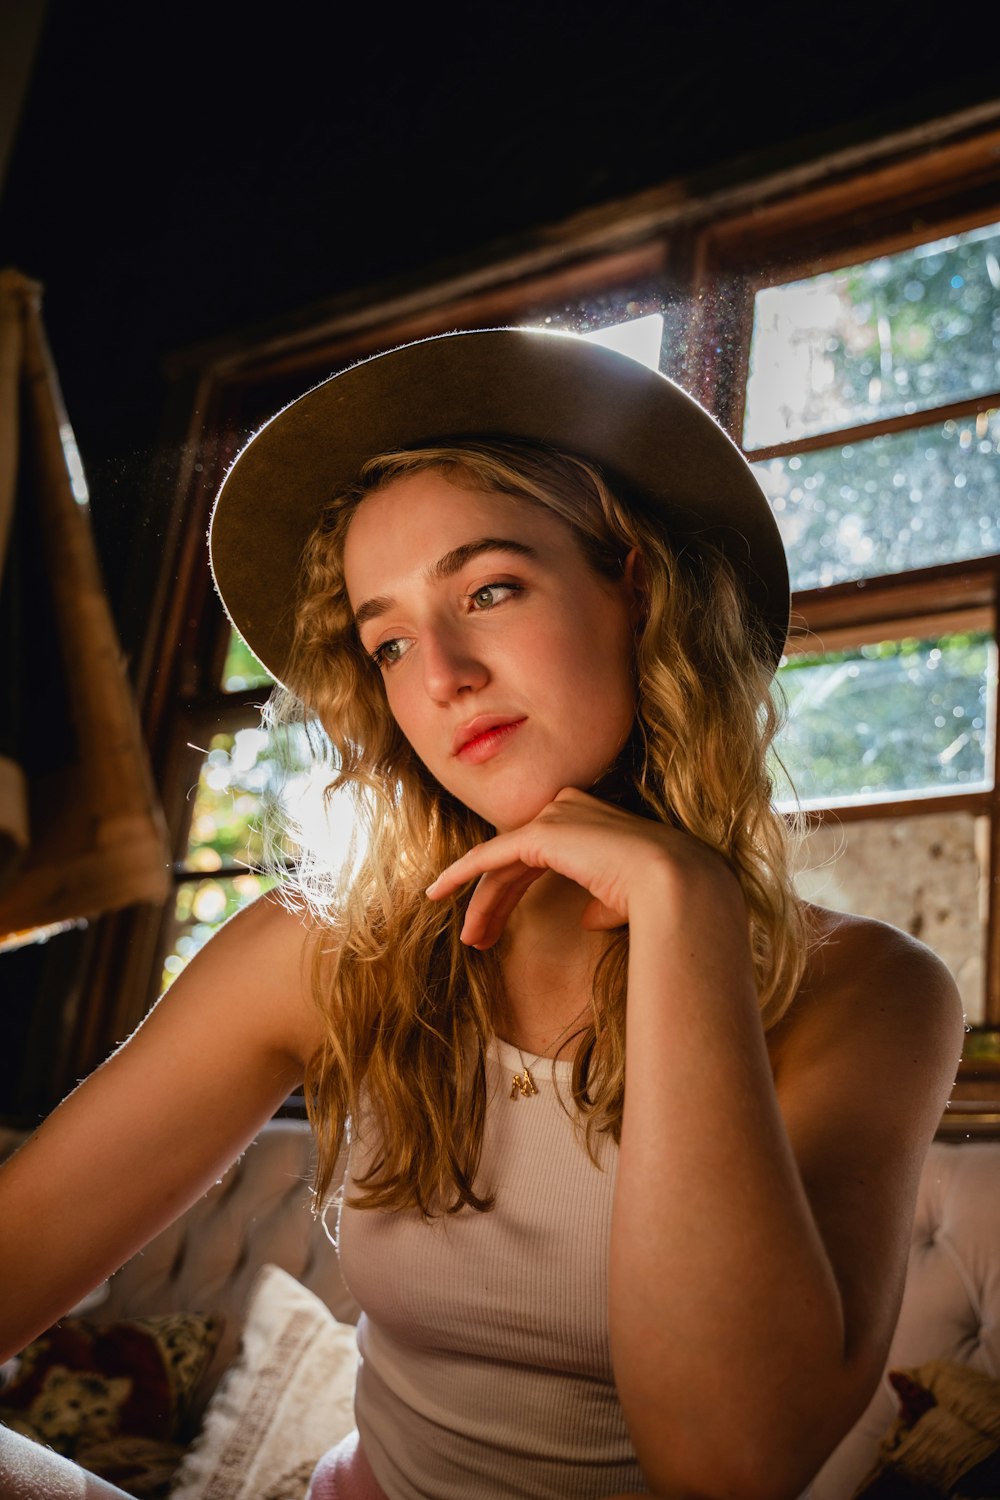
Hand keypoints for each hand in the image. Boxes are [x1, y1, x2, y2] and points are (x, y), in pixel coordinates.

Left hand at [424, 787, 733, 949]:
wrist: (674, 884)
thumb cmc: (659, 898)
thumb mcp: (626, 899)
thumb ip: (603, 901)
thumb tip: (589, 916)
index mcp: (590, 822)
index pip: (538, 856)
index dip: (513, 892)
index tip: (497, 928)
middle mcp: (569, 811)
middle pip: (515, 860)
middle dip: (494, 901)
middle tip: (477, 939)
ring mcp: (553, 818)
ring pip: (500, 864)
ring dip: (481, 903)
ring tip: (470, 940)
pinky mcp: (538, 835)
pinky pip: (488, 857)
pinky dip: (460, 875)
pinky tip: (437, 893)